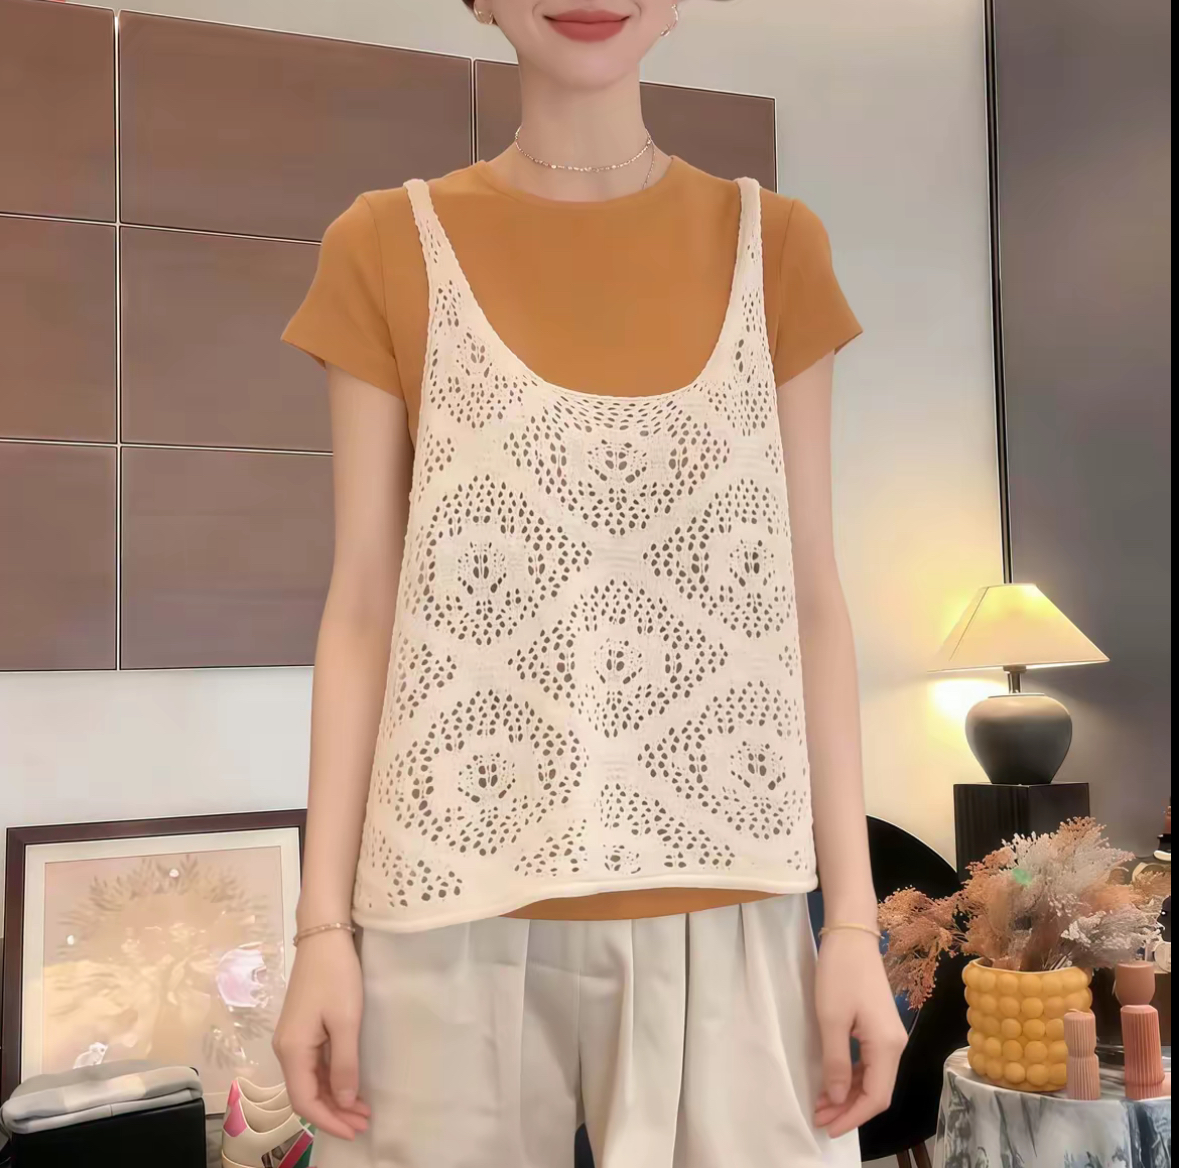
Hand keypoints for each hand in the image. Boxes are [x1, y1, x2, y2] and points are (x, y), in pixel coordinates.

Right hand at [272, 929, 370, 1139]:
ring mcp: (292, 1039)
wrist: (323, 936)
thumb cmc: (336, 976)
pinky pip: (313, 1065)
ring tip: (361, 1109)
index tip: (355, 1130)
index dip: (329, 1120)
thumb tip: (344, 1101)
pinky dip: (331, 1079)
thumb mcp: (346, 1021)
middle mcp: (286, 1049)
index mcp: (292, 1050)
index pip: (304, 1101)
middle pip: (305, 1093)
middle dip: (334, 1112)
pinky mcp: (301, 1029)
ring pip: (310, 1080)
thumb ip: (344, 1064)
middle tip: (364, 1122)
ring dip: (334, 1097)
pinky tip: (349, 1084)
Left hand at [813, 929, 907, 1137]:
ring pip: (873, 1078)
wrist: (851, 935)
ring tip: (820, 1105)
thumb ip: (836, 1062)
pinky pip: (869, 1062)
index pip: (876, 1097)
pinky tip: (832, 1082)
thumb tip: (838, 1099)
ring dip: (848, 1095)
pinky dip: (851, 1076)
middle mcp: (895, 1044)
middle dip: (849, 1109)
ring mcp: (889, 1035)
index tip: (828, 1128)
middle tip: (818, 1118)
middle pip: (877, 1091)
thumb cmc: (839, 974)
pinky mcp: (879, 1027)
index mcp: (887, 1046)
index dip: (853, 1117)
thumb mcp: (830, 1019)